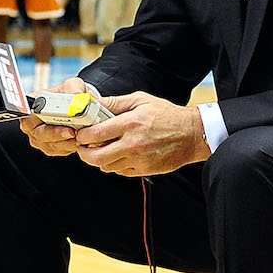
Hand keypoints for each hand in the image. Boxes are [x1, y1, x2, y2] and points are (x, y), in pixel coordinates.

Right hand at [18, 77, 96, 157]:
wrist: (79, 107)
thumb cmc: (69, 94)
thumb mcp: (72, 85)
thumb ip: (73, 86)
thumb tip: (76, 94)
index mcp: (31, 108)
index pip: (28, 114)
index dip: (39, 117)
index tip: (53, 117)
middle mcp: (32, 126)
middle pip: (40, 134)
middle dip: (56, 133)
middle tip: (71, 131)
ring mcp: (40, 139)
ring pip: (51, 145)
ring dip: (67, 142)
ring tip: (80, 136)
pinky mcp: (51, 148)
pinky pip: (60, 151)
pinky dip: (71, 146)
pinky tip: (80, 140)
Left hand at [69, 90, 207, 176]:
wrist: (191, 135)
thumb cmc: (166, 115)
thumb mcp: (141, 100)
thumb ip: (115, 103)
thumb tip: (93, 103)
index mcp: (130, 124)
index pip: (95, 134)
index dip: (82, 136)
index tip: (80, 133)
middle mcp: (133, 144)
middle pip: (95, 157)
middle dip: (84, 153)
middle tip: (83, 147)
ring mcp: (138, 159)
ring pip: (106, 166)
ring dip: (99, 159)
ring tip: (101, 149)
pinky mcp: (144, 170)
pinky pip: (120, 171)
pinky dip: (114, 164)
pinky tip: (118, 154)